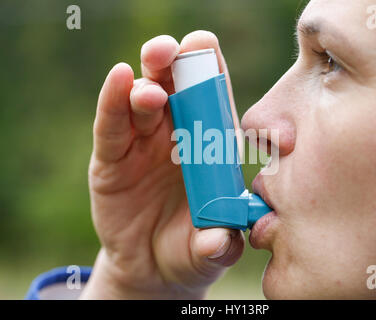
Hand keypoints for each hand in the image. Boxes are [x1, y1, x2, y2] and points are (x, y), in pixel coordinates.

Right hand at [80, 31, 244, 298]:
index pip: (213, 101)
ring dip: (147, 85)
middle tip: (175, 51)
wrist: (152, 267)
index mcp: (209, 146)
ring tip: (151, 92)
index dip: (210, 73)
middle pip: (177, 88)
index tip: (205, 49)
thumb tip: (218, 242)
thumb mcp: (210, 251)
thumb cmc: (191, 250)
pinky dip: (113, 102)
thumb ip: (220, 245)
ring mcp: (143, 143)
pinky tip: (117, 79)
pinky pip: (112, 125)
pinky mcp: (112, 157)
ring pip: (143, 100)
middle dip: (176, 65)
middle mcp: (176, 136)